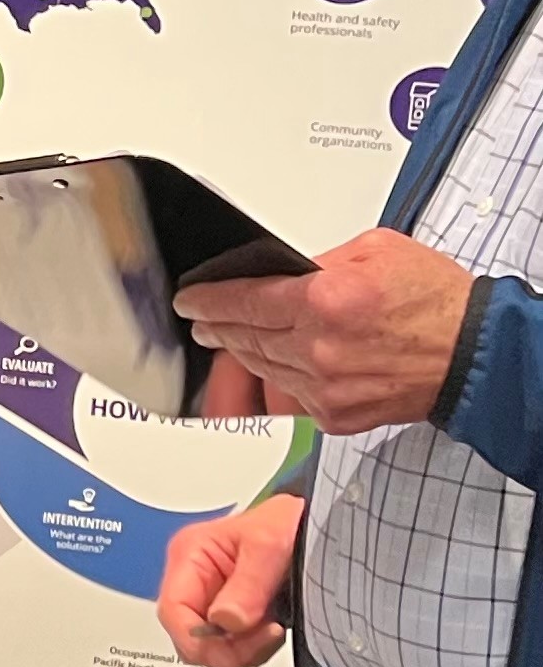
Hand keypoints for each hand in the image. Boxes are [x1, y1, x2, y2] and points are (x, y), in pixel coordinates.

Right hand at [157, 492, 304, 666]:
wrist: (320, 526)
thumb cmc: (291, 521)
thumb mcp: (269, 545)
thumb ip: (248, 585)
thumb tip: (225, 620)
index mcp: (190, 554)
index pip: (173, 609)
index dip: (196, 638)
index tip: (230, 652)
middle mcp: (196, 580)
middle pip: (188, 634)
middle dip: (223, 647)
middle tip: (261, 639)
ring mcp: (214, 600)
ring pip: (210, 646)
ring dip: (243, 649)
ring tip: (272, 629)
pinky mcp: (234, 614)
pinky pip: (232, 646)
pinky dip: (254, 648)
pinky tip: (272, 630)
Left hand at [174, 229, 472, 434]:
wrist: (475, 355)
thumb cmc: (436, 303)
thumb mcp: (375, 251)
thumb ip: (318, 261)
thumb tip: (281, 271)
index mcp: (325, 302)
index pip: (243, 301)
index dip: (208, 300)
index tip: (190, 300)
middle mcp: (319, 348)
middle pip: (245, 337)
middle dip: (217, 326)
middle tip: (202, 320)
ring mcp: (324, 387)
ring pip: (263, 367)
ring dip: (242, 351)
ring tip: (231, 337)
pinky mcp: (334, 414)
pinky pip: (289, 393)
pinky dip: (279, 375)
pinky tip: (275, 362)